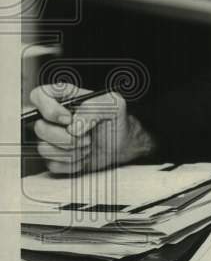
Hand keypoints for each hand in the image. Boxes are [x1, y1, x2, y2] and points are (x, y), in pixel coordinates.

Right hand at [29, 83, 154, 174]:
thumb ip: (93, 108)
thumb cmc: (115, 119)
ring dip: (71, 151)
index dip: (49, 109)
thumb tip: (74, 126)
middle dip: (66, 137)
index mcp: (62, 98)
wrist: (122, 143)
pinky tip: (84, 157)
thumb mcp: (113, 105)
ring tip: (88, 146)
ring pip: (43, 148)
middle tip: (87, 138)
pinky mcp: (54, 157)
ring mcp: (51, 138)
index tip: (68, 119)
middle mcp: (52, 118)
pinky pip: (52, 164)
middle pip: (39, 128)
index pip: (38, 96)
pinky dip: (72, 164)